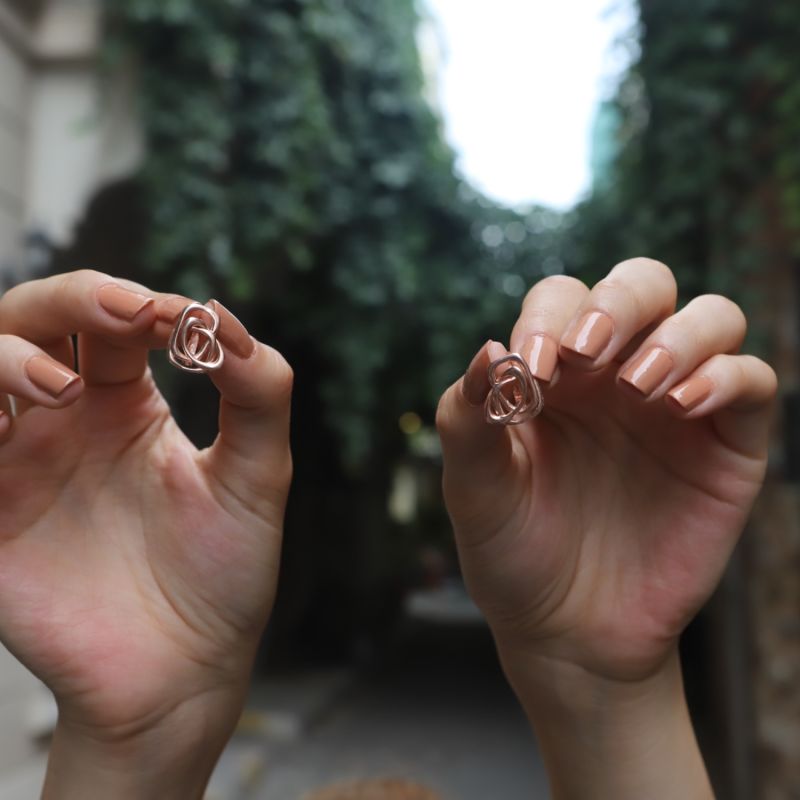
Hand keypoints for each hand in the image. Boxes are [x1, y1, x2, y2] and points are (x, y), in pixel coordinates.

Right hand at [0, 271, 292, 796]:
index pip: (111, 321)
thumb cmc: (224, 573)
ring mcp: (19, 466)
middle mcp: (65, 423)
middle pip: (32, 323)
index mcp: (127, 406)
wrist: (184, 671)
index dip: (137, 303)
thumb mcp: (257, 478)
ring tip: (62, 386)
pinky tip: (2, 427)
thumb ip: (258, 397)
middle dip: (67, 300)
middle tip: (123, 313)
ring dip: (6, 358)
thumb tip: (229, 323)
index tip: (178, 318)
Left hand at [436, 259, 775, 797]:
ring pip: (710, 317)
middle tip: (588, 351)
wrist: (568, 630)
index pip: (562, 299)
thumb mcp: (474, 486)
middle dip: (618, 302)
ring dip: (677, 335)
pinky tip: (680, 406)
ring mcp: (676, 404)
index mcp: (555, 372)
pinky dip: (724, 377)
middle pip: (642, 284)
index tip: (533, 368)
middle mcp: (618, 375)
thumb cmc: (515, 550)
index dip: (549, 316)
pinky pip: (750, 380)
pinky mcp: (724, 445)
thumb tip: (488, 348)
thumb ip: (467, 417)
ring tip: (639, 385)